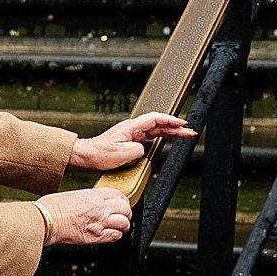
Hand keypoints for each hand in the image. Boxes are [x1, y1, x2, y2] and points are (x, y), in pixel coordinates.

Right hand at [38, 188, 133, 244]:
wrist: (44, 221)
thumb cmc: (50, 208)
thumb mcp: (72, 195)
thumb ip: (87, 198)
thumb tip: (93, 202)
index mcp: (93, 195)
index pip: (118, 195)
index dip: (122, 200)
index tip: (119, 204)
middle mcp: (99, 208)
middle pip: (125, 208)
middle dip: (125, 213)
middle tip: (121, 216)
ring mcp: (99, 222)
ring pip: (124, 223)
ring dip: (123, 226)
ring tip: (117, 227)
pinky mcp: (95, 236)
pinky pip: (115, 236)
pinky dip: (116, 236)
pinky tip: (110, 234)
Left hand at [71, 111, 195, 170]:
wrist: (86, 156)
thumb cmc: (99, 153)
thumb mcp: (122, 153)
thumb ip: (138, 149)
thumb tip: (144, 149)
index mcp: (131, 127)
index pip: (156, 119)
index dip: (171, 120)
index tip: (182, 124)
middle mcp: (133, 128)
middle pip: (159, 124)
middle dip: (176, 127)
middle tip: (190, 132)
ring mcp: (132, 134)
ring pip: (156, 130)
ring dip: (170, 132)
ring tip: (184, 135)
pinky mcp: (130, 140)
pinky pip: (150, 137)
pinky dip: (161, 137)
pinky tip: (167, 140)